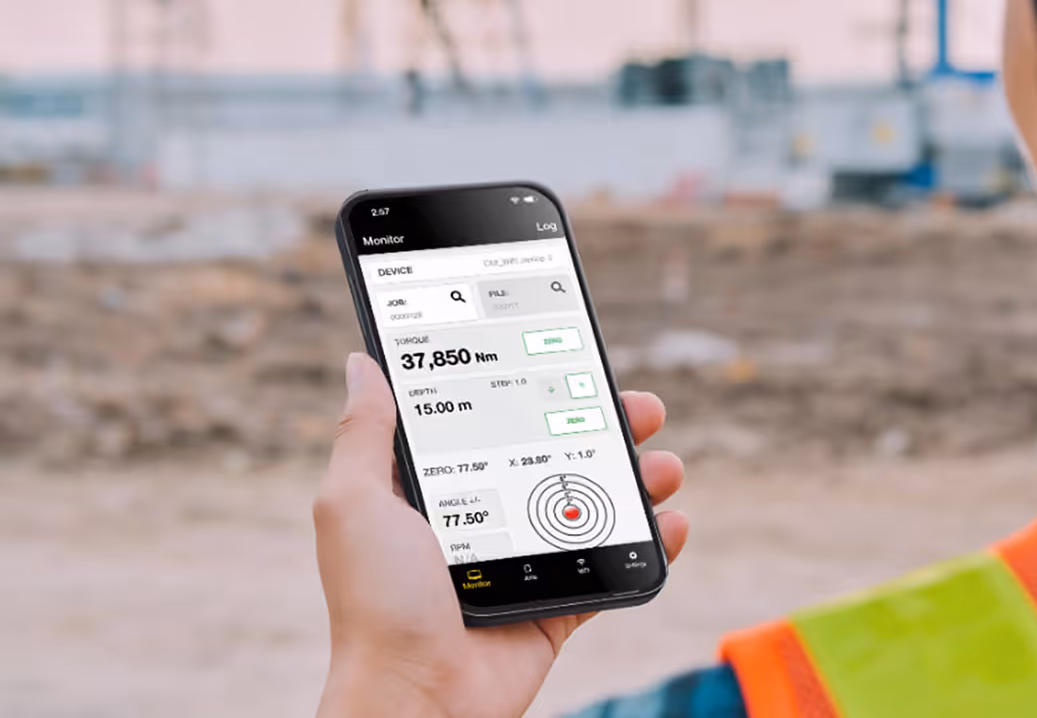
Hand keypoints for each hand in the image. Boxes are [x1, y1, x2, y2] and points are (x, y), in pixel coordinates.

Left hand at [314, 354, 689, 717]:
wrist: (417, 697)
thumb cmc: (376, 602)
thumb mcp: (355, 502)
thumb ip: (364, 434)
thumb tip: (362, 363)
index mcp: (438, 490)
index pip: (494, 422)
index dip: (535, 389)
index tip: (571, 360)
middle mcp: (484, 518)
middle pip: (557, 455)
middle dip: (605, 427)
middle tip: (641, 408)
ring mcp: (524, 562)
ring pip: (593, 507)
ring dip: (638, 480)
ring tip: (665, 466)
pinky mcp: (555, 605)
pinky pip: (611, 568)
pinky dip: (650, 545)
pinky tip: (674, 522)